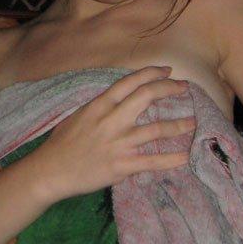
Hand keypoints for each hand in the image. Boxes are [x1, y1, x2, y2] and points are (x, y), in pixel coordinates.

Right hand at [35, 66, 193, 202]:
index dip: (151, 73)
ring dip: (178, 125)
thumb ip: (100, 108)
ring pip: (156, 129)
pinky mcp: (122, 165)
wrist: (49, 172)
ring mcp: (118, 143)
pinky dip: (171, 159)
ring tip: (193, 122)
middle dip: (169, 89)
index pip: (130, 82)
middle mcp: (111, 120)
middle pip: (146, 97)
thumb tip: (117, 100)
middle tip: (184, 88)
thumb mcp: (77, 116)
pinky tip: (185, 157)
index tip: (167, 71)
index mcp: (99, 105)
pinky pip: (152, 161)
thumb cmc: (60, 145)